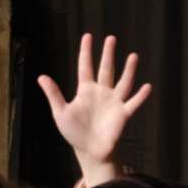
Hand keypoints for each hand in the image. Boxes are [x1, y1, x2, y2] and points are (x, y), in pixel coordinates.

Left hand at [38, 34, 150, 187]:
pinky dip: (140, 96)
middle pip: (106, 69)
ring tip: (133, 56)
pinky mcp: (122, 114)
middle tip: (110, 38)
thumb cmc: (74, 132)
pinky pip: (133, 103)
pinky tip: (147, 87)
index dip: (85, 52)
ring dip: (129, 70)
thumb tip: (41, 77)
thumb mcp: (61, 112)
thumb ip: (53, 94)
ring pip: (123, 82)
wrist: (89, 151)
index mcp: (86, 91)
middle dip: (107, 54)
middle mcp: (102, 93)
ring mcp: (113, 102)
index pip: (85, 67)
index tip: (87, 36)